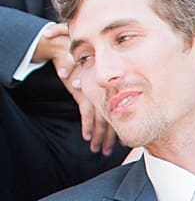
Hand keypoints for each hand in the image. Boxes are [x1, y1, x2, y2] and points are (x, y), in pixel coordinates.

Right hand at [38, 23, 118, 155]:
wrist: (64, 46)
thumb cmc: (81, 60)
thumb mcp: (93, 76)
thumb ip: (103, 92)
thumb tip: (113, 111)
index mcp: (112, 90)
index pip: (121, 114)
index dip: (121, 130)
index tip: (124, 144)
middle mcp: (107, 93)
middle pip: (114, 120)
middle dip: (112, 138)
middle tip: (110, 153)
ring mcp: (96, 93)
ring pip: (102, 120)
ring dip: (100, 137)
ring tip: (100, 150)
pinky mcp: (83, 92)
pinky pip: (87, 113)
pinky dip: (88, 126)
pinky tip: (87, 137)